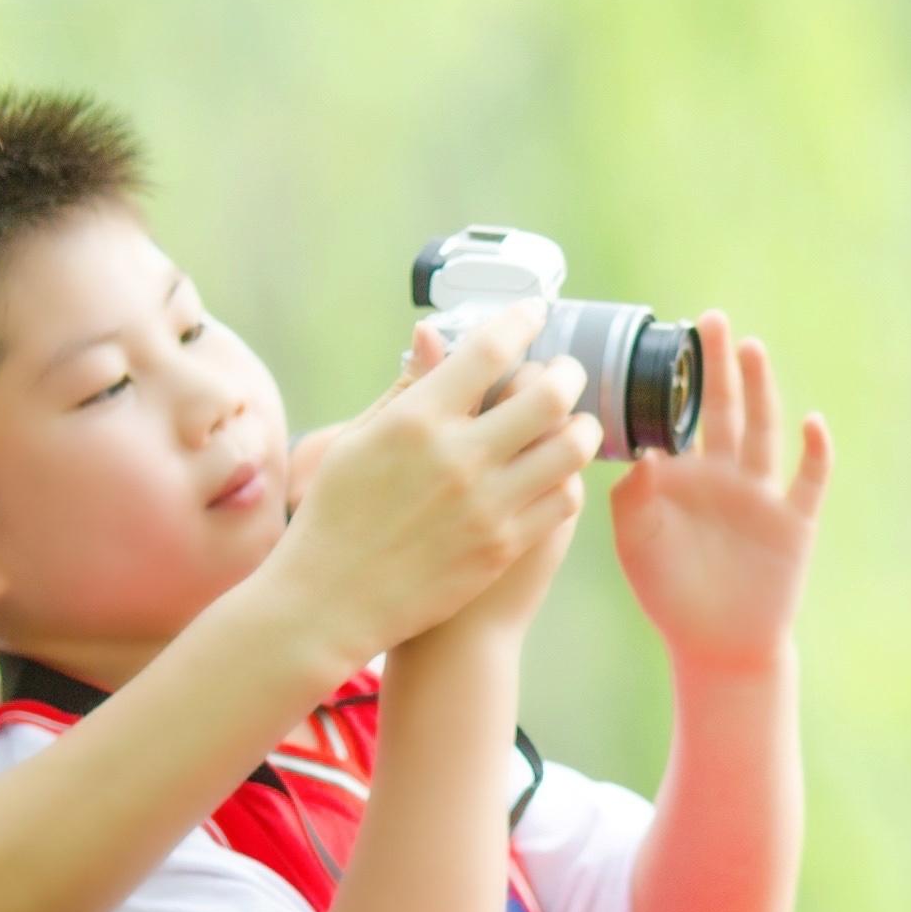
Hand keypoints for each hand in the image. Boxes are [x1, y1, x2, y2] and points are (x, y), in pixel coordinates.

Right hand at [259, 307, 597, 664]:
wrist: (330, 600)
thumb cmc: (335, 514)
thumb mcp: (357, 440)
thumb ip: (406, 388)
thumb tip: (434, 336)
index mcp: (416, 420)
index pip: (488, 350)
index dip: (521, 320)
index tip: (535, 311)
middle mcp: (457, 457)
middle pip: (547, 393)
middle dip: (567, 372)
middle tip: (566, 372)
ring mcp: (486, 504)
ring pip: (570, 447)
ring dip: (581, 426)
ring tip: (574, 423)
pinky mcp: (502, 546)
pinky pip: (563, 498)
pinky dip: (568, 476)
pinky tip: (557, 472)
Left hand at [609, 313, 830, 675]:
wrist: (718, 645)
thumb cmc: (671, 595)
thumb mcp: (637, 545)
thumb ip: (631, 500)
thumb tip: (639, 455)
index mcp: (684, 477)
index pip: (677, 418)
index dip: (671, 383)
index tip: (658, 341)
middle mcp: (725, 476)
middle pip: (724, 409)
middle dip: (717, 365)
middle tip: (708, 320)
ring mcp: (761, 495)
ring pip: (763, 431)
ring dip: (760, 389)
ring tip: (750, 348)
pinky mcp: (794, 521)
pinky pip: (808, 480)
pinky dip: (814, 451)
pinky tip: (812, 423)